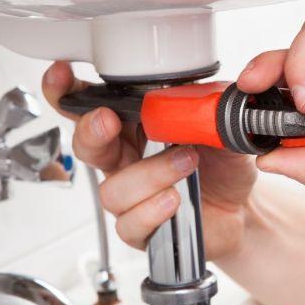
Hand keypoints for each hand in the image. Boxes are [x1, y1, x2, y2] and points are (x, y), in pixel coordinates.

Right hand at [42, 61, 256, 258]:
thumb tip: (188, 94)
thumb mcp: (219, 130)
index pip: (94, 109)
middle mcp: (127, 162)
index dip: (70, 93)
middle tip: (108, 121)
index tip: (63, 77)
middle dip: (91, 132)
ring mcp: (132, 197)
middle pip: (87, 147)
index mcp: (137, 130)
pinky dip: (151, 210)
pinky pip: (129, 224)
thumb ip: (202, 109)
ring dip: (149, 173)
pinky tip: (175, 200)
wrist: (240, 207)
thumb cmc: (223, 166)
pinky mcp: (143, 228)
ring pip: (113, 189)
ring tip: (187, 163)